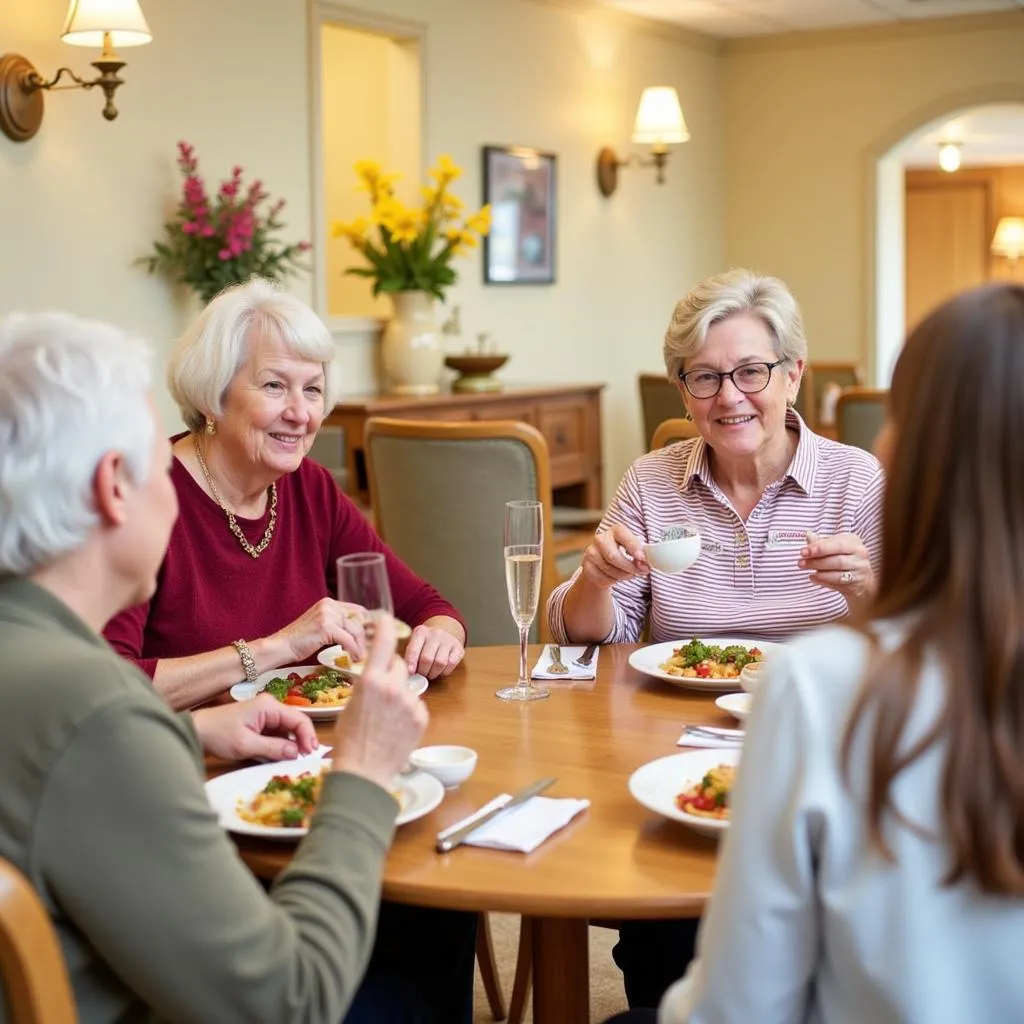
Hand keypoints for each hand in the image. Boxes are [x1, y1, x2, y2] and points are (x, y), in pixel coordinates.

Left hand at [193, 696, 319, 762]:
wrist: (196, 731)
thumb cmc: (218, 734)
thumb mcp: (246, 745)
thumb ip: (273, 748)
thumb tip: (296, 754)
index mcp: (269, 706)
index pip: (300, 718)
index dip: (309, 736)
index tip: (312, 754)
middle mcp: (270, 707)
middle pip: (296, 723)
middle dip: (302, 741)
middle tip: (305, 760)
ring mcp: (265, 715)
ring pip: (288, 730)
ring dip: (292, 745)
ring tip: (294, 761)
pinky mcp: (260, 723)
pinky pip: (278, 734)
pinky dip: (281, 745)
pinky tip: (281, 757)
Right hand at [267, 598, 366, 663]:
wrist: (280, 647)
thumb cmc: (300, 641)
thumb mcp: (322, 628)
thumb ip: (338, 626)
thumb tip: (360, 636)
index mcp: (329, 603)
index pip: (358, 611)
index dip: (367, 625)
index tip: (372, 639)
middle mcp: (330, 605)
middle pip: (359, 620)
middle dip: (367, 636)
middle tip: (371, 650)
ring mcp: (327, 614)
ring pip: (355, 630)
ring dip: (361, 646)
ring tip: (361, 657)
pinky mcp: (326, 626)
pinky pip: (348, 639)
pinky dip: (353, 650)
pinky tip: (354, 658)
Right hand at [331, 615, 427, 790]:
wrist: (364, 772)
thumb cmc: (349, 740)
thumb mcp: (351, 704)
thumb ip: (368, 683)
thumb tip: (379, 673)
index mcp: (371, 681)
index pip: (383, 642)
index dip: (386, 626)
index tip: (386, 618)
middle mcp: (393, 687)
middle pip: (397, 664)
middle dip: (390, 672)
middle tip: (379, 693)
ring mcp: (410, 702)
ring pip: (407, 686)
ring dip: (399, 694)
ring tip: (385, 718)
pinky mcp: (422, 716)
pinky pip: (415, 704)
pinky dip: (408, 711)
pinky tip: (395, 727)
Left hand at [404, 624, 463, 678]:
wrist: (445, 634)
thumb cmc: (425, 644)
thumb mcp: (415, 644)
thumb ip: (410, 656)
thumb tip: (408, 673)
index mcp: (421, 632)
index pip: (413, 650)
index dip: (411, 664)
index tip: (410, 672)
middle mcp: (435, 633)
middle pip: (427, 659)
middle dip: (423, 671)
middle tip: (421, 674)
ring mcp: (448, 640)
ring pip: (440, 663)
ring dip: (433, 673)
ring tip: (430, 673)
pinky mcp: (458, 648)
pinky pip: (451, 664)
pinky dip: (444, 671)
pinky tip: (440, 670)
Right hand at [579, 523, 649, 588]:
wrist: (605, 563)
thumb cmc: (624, 553)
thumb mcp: (635, 550)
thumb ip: (641, 554)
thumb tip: (644, 563)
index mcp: (616, 530)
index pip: (623, 536)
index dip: (633, 547)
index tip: (642, 558)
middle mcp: (600, 539)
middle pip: (613, 556)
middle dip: (629, 567)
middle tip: (640, 572)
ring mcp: (591, 552)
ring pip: (608, 569)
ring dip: (623, 575)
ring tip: (629, 574)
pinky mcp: (586, 566)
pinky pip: (601, 578)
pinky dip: (612, 581)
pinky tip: (616, 577)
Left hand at [799, 532, 874, 607]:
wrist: (861, 579)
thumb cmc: (843, 557)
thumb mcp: (833, 547)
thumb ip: (821, 543)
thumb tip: (808, 534)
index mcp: (853, 540)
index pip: (836, 543)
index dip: (819, 548)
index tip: (803, 552)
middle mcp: (860, 554)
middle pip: (837, 559)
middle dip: (817, 561)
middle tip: (800, 562)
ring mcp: (860, 569)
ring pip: (838, 572)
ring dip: (819, 571)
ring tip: (805, 569)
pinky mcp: (857, 582)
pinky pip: (838, 582)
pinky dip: (823, 580)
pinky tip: (812, 577)